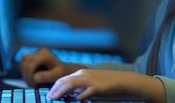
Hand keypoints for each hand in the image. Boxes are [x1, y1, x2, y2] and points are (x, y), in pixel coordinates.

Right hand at [18, 48, 83, 86]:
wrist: (64, 70)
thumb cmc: (62, 73)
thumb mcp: (56, 75)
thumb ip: (46, 76)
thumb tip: (34, 77)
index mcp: (45, 54)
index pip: (31, 64)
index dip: (29, 75)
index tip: (33, 85)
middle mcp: (39, 51)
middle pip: (24, 62)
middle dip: (26, 75)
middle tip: (33, 85)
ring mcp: (34, 53)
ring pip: (22, 63)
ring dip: (24, 73)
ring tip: (32, 82)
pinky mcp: (31, 58)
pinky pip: (22, 64)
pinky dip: (24, 72)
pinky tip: (31, 78)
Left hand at [47, 69, 161, 101]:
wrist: (125, 81)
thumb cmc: (109, 85)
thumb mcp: (93, 84)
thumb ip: (82, 88)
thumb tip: (73, 95)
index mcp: (82, 73)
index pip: (64, 79)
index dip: (55, 86)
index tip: (50, 94)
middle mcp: (85, 75)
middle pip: (65, 80)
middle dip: (55, 89)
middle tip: (49, 97)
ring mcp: (91, 80)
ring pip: (71, 85)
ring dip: (61, 92)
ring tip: (55, 98)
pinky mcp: (98, 88)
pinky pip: (85, 92)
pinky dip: (79, 97)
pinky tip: (76, 100)